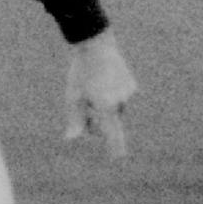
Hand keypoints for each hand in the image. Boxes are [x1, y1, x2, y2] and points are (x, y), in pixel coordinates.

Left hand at [63, 30, 136, 159]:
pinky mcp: (132, 85)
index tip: (118, 158)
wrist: (96, 45)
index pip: (111, 133)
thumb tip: (71, 139)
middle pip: (109, 122)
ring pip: (115, 109)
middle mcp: (120, 101)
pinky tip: (105, 79)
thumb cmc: (81, 72)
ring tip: (95, 86)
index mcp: (105, 105)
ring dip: (105, 105)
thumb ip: (75, 120)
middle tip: (86, 107)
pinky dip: (113, 94)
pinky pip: (121, 98)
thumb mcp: (73, 96)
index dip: (115, 148)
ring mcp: (128, 93)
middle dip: (99, 120)